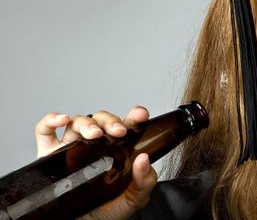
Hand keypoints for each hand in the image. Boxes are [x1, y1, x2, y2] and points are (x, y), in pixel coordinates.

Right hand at [35, 107, 157, 219]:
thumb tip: (143, 159)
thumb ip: (144, 181)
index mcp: (117, 151)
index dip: (134, 116)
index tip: (140, 115)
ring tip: (95, 134)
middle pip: (101, 121)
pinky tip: (62, 120)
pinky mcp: (48, 157)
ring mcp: (70, 150)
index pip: (126, 126)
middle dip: (110, 121)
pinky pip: (44, 132)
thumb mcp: (133, 199)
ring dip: (87, 123)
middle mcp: (94, 147)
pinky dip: (51, 120)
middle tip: (119, 131)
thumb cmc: (106, 213)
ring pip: (76, 123)